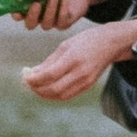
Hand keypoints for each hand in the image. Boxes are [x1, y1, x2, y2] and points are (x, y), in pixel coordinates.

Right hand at [17, 0, 107, 29]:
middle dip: (32, 16)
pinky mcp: (64, 22)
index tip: (16, 9)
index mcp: (30, 7)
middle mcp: (39, 17)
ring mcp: (51, 21)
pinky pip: (61, 22)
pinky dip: (62, 11)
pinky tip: (64, 0)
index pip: (18, 15)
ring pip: (46, 24)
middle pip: (30, 24)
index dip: (16, 14)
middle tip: (36, 3)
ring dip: (49, 12)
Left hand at [22, 16, 136, 102]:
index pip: (50, 75)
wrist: (110, 43)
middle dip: (38, 89)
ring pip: (60, 95)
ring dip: (45, 94)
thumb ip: (50, 61)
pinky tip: (48, 89)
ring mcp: (86, 81)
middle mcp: (80, 72)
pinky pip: (68, 95)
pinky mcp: (88, 85)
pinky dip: (55, 95)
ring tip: (36, 87)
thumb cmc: (86, 40)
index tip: (25, 77)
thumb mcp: (65, 45)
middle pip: (54, 89)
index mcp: (73, 58)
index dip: (35, 79)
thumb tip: (33, 73)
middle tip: (29, 84)